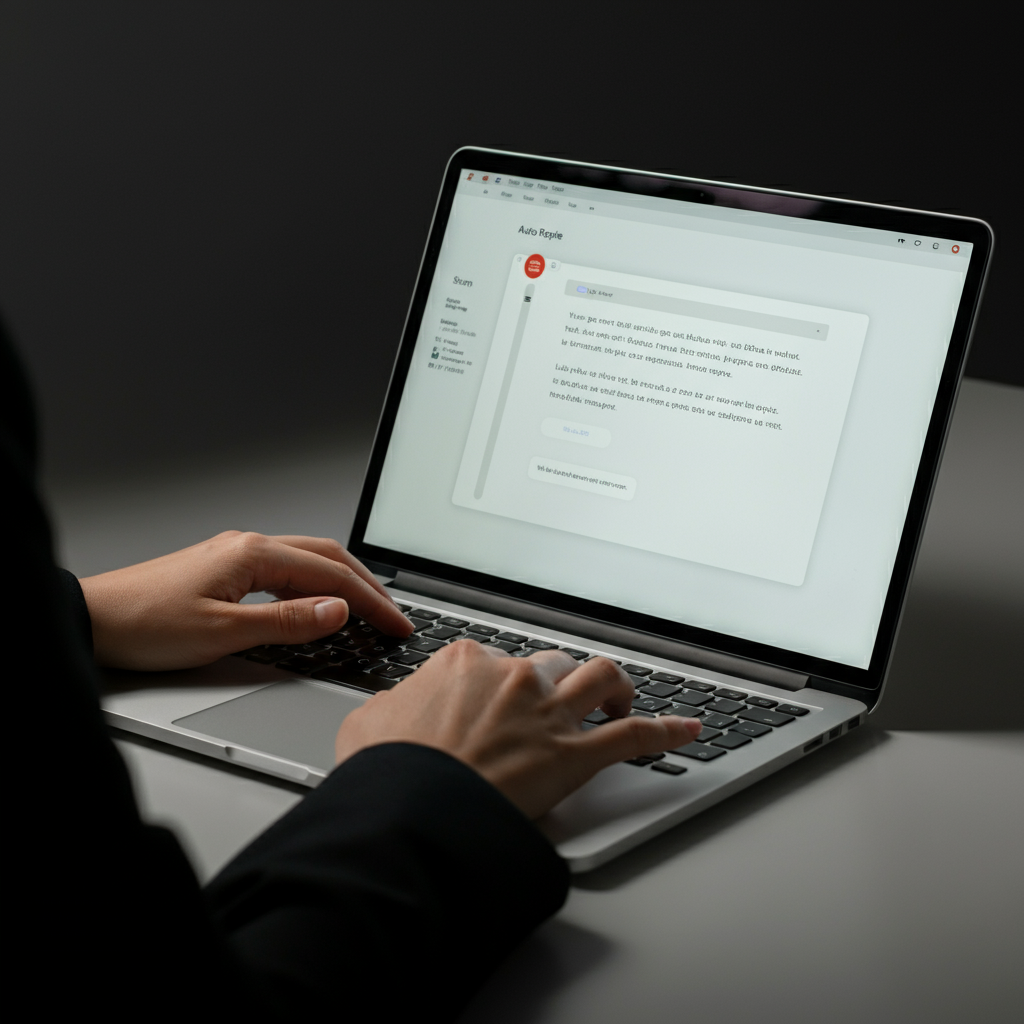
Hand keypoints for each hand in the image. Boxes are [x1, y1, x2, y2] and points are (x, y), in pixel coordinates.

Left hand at [79, 531, 411, 670]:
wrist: (90, 618)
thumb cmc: (144, 624)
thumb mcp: (224, 633)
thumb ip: (288, 621)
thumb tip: (338, 610)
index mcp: (254, 553)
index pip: (332, 574)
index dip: (371, 601)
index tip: (396, 623)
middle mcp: (248, 546)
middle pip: (326, 556)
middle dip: (366, 584)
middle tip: (393, 613)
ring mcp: (235, 555)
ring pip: (306, 560)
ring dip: (341, 582)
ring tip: (366, 609)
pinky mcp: (223, 569)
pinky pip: (284, 570)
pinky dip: (312, 585)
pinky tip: (316, 603)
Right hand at [334, 640, 701, 818]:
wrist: (411, 813)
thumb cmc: (390, 772)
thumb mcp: (369, 722)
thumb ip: (395, 702)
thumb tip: (400, 704)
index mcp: (466, 663)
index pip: (496, 658)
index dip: (501, 680)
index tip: (500, 698)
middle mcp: (515, 678)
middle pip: (553, 663)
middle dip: (557, 680)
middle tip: (555, 704)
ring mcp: (549, 714)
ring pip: (602, 679)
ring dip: (615, 687)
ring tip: (618, 698)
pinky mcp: (575, 756)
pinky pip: (635, 737)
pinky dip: (665, 730)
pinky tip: (686, 729)